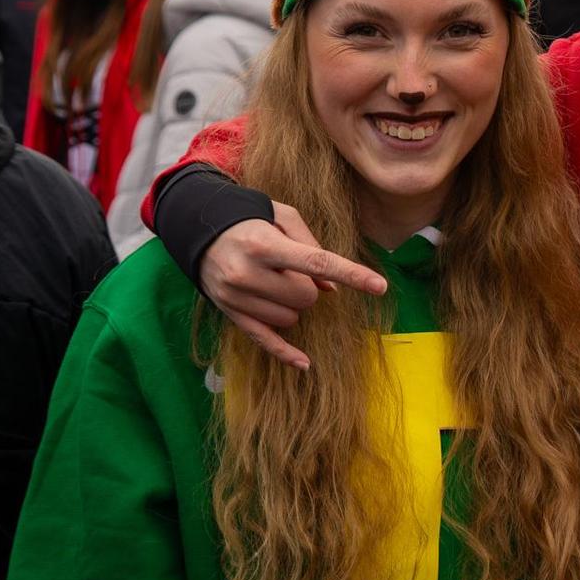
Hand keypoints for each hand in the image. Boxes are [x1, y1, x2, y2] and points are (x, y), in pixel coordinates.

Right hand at [200, 202, 386, 370]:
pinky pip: (264, 340)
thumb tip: (332, 286)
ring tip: (275, 282)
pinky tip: (304, 364)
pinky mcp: (230, 313)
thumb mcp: (283, 216)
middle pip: (306, 297)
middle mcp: (247, 273)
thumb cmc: (250, 218)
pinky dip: (285, 353)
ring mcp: (236, 297)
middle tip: (292, 270)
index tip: (380, 287)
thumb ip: (311, 246)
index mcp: (264, 245)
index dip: (352, 275)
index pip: (318, 263)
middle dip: (310, 287)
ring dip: (294, 305)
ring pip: (290, 318)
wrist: (198, 230)